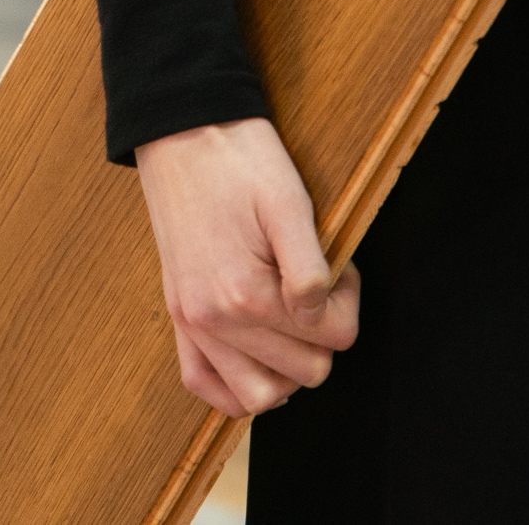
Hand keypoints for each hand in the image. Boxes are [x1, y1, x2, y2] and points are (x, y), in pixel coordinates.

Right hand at [133, 117, 359, 419]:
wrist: (181, 131)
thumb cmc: (239, 160)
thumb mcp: (290, 201)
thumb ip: (310, 268)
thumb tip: (320, 317)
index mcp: (246, 292)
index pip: (335, 336)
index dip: (350, 300)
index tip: (339, 266)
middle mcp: (214, 319)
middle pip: (306, 371)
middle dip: (326, 330)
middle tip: (320, 283)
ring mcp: (191, 321)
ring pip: (259, 396)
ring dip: (289, 368)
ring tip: (294, 317)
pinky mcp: (179, 315)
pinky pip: (203, 384)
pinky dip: (236, 385)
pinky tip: (260, 356)